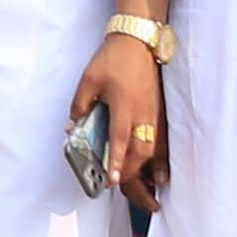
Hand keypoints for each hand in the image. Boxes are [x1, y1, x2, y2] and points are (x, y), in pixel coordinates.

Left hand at [72, 26, 169, 206]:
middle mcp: (144, 114)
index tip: (112, 181)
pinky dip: (162, 160)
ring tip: (149, 193)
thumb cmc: (112, 60)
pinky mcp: (162, 112)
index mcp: (124, 107)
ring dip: (149, 172)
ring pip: (154, 149)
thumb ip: (79, 105)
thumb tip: (72, 128)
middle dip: (132, 174)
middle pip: (140, 151)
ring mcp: (156, 114)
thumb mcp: (88, 80)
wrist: (139, 43)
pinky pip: (164, 141)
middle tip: (123, 191)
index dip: (115, 161)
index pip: (119, 140)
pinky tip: (161, 175)